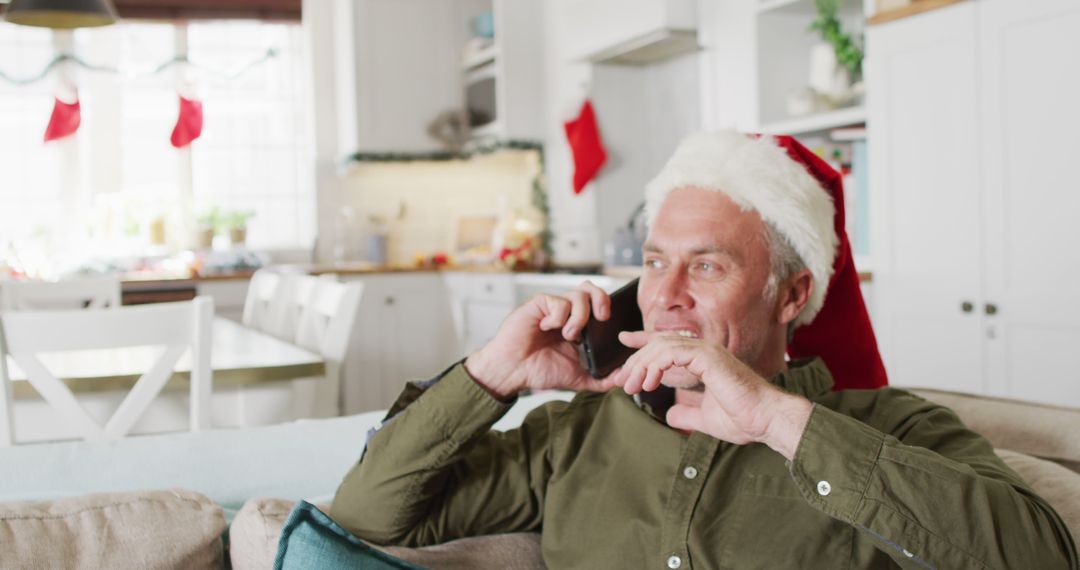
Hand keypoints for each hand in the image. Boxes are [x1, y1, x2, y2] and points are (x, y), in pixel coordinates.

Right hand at [464, 281, 619, 399]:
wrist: (512, 372)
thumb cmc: (539, 371)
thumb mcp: (577, 377)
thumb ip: (600, 379)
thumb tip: (623, 378)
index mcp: (577, 325)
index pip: (598, 303)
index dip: (608, 307)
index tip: (611, 325)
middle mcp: (567, 312)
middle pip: (591, 289)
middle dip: (602, 299)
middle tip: (602, 317)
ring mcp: (552, 307)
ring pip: (578, 295)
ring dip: (579, 316)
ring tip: (570, 335)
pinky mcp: (538, 304)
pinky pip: (557, 301)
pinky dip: (559, 317)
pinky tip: (548, 328)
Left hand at [613, 332, 811, 459]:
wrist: (766, 420)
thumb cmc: (744, 419)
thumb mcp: (705, 419)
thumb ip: (687, 414)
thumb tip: (670, 414)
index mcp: (704, 361)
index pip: (667, 345)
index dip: (643, 341)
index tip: (624, 342)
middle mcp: (704, 351)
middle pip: (659, 344)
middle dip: (636, 360)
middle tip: (621, 380)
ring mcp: (707, 351)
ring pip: (662, 346)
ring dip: (642, 365)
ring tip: (631, 385)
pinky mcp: (709, 357)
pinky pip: (673, 353)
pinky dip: (656, 365)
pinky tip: (649, 382)